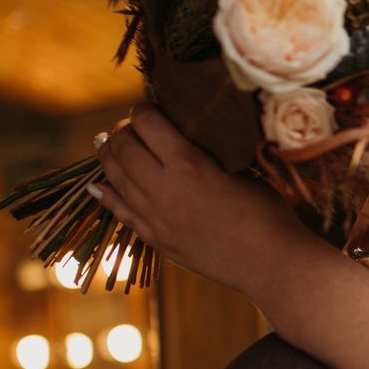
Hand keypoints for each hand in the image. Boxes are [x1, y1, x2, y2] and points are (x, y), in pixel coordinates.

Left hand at [92, 106, 309, 299]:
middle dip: (123, 130)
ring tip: (104, 143)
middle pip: (124, 147)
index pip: (147, 123)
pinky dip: (106, 194)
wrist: (270, 262)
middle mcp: (162, 188)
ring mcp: (155, 216)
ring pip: (114, 177)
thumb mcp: (239, 168)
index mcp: (188, 163)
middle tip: (128, 125)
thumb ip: (208, 152)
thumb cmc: (266, 210)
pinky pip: (119, 211)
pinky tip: (98, 184)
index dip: (143, 109)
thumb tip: (188, 134)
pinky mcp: (155, 238)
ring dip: (107, 156)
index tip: (147, 106)